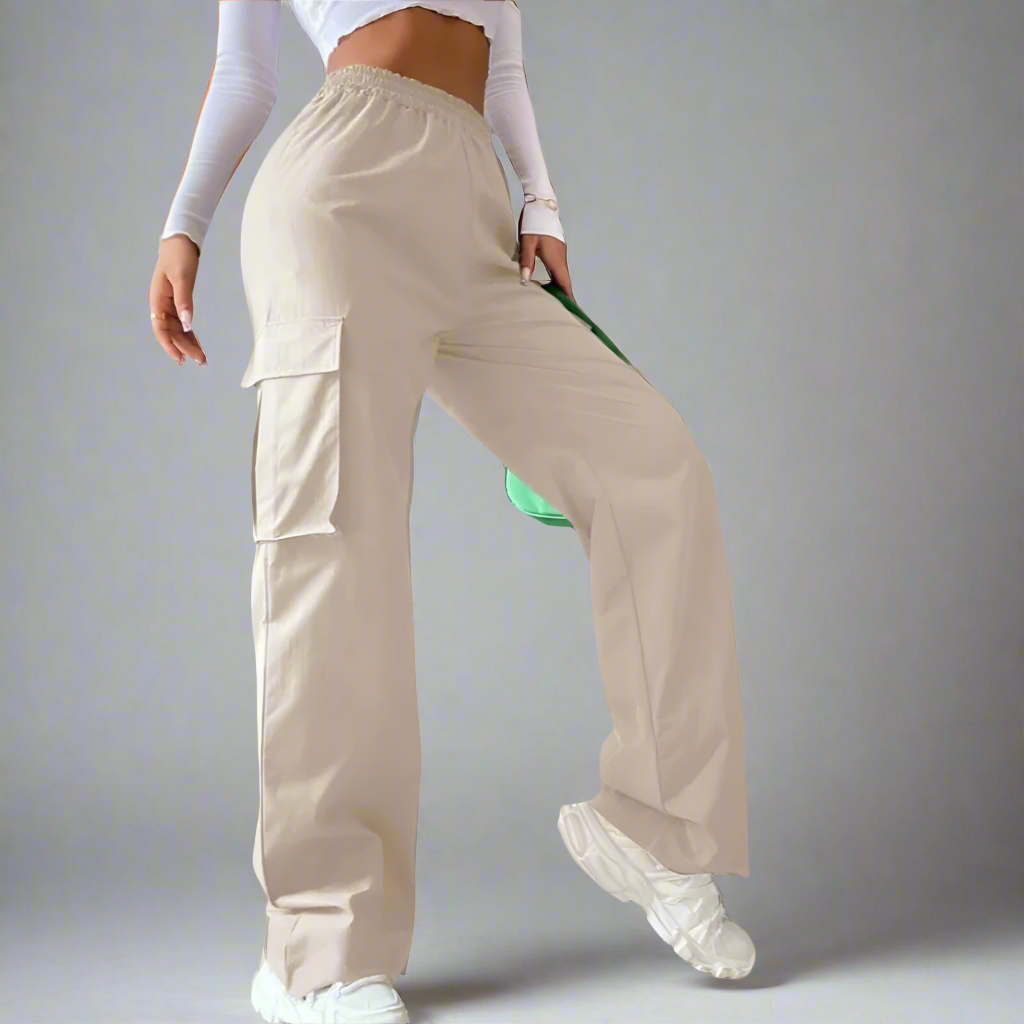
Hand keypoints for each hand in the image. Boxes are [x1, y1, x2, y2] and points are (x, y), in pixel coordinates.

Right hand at [148, 234, 206, 365]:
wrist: (181, 240)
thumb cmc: (179, 256)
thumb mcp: (182, 278)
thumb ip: (184, 301)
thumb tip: (187, 325)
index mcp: (157, 300)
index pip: (161, 329)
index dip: (170, 345)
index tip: (181, 359)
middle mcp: (161, 305)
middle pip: (171, 332)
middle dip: (185, 348)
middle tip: (201, 362)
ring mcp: (169, 304)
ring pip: (178, 330)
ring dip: (188, 344)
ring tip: (201, 358)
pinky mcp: (177, 301)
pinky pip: (183, 322)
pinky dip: (189, 333)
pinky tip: (196, 343)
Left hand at [518, 211, 574, 301]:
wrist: (541, 202)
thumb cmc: (534, 222)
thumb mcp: (527, 242)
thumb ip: (527, 261)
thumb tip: (525, 280)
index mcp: (556, 258)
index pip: (564, 283)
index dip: (568, 297)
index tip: (572, 310)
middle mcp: (561, 258)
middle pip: (565, 281)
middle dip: (565, 296)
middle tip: (564, 311)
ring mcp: (560, 253)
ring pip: (562, 275)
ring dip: (560, 288)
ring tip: (556, 302)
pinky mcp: (557, 249)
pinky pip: (558, 269)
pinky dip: (557, 279)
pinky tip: (550, 284)